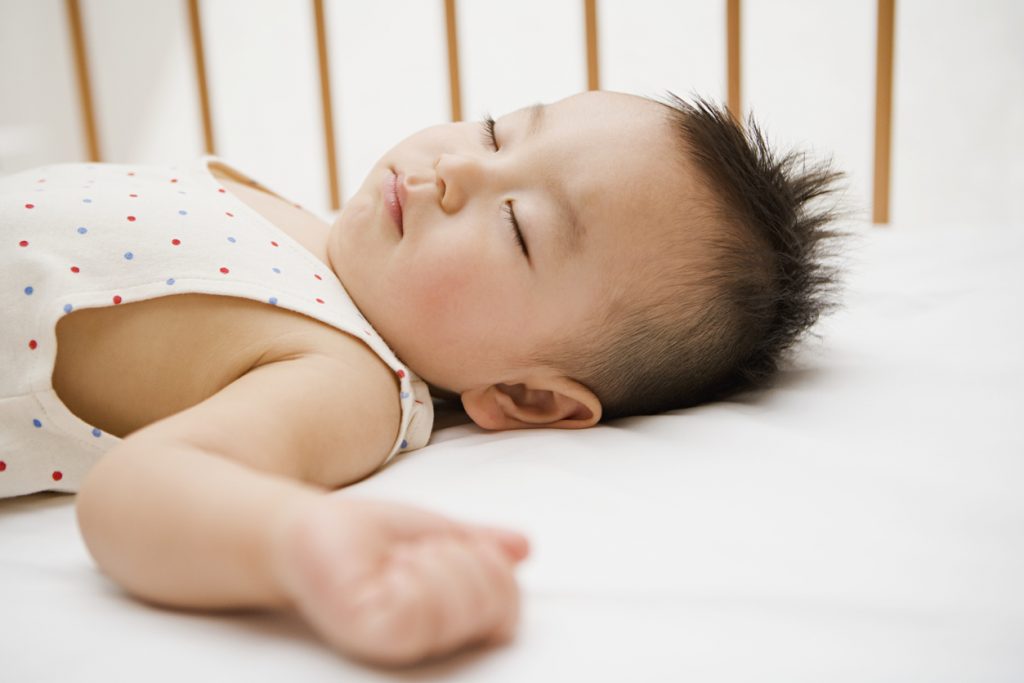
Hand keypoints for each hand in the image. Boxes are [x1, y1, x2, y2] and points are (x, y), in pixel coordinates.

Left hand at [270, 495, 529, 666]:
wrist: (308, 527)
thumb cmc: (367, 536)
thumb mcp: (438, 531)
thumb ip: (481, 544)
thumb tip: (523, 547)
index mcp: (451, 624)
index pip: (508, 608)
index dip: (488, 564)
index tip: (447, 547)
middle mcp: (430, 644)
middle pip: (493, 603)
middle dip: (462, 555)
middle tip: (418, 552)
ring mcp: (403, 644)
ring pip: (462, 599)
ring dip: (434, 557)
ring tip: (398, 561)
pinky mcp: (373, 635)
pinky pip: (424, 602)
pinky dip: (411, 568)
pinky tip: (386, 568)